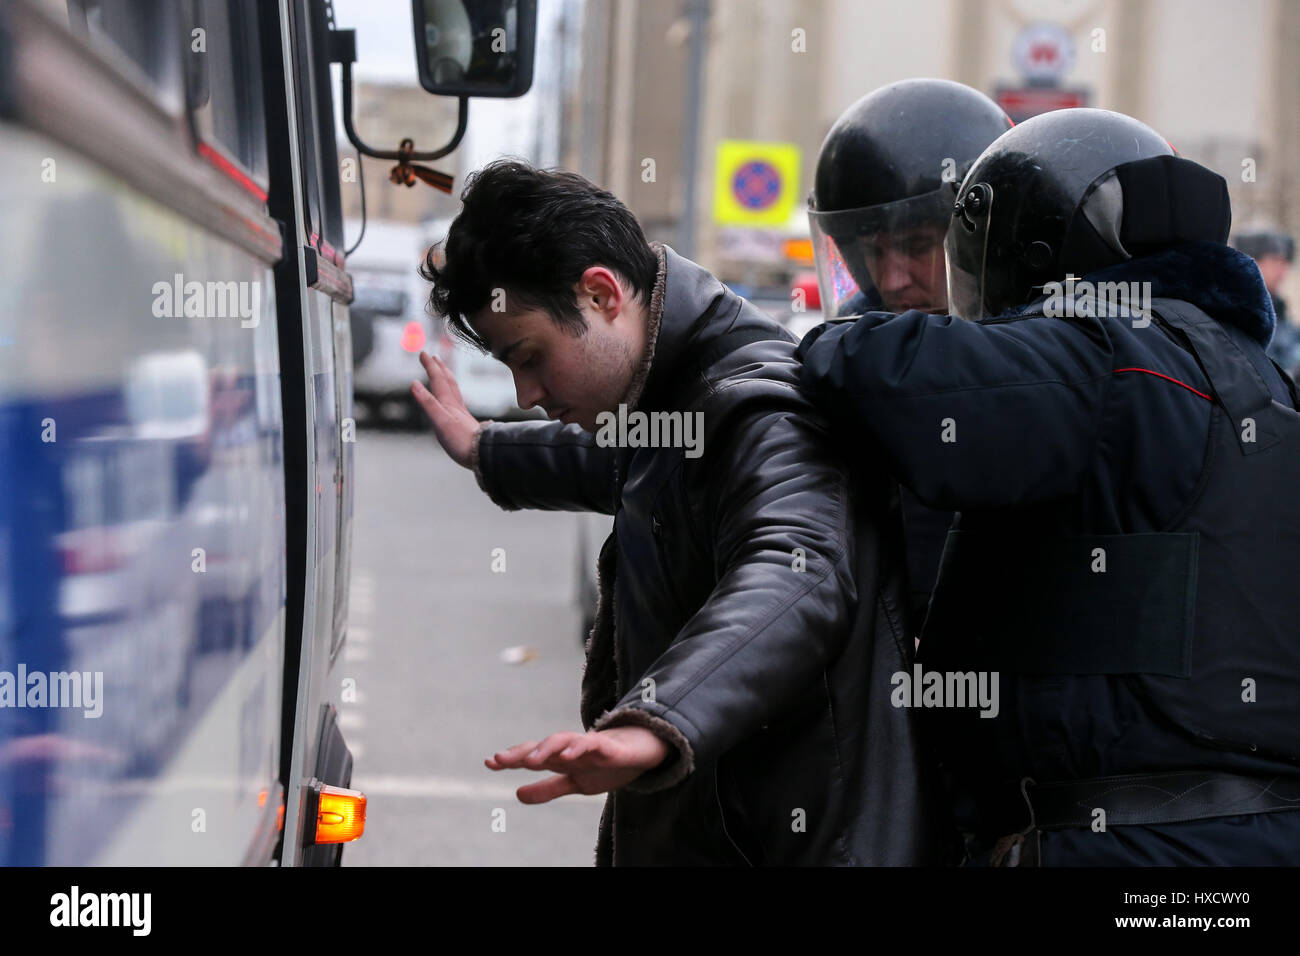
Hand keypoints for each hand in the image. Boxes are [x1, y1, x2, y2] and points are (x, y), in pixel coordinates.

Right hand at [411, 351, 481, 468]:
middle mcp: (455, 405)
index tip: (423, 353)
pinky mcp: (463, 422)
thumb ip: (428, 403)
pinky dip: (451, 394)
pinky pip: (456, 401)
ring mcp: (460, 413)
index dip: (430, 366)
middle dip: (439, 368)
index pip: (438, 380)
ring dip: (446, 378)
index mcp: (448, 403)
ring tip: (443, 372)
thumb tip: (414, 383)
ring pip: (453, 390)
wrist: (482, 454)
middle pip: (448, 381)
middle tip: (433, 357)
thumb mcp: (440, 421)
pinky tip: (452, 400)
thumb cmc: (461, 441)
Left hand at [486, 726, 670, 803]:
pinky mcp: (610, 746)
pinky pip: (592, 743)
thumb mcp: (576, 783)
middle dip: (521, 752)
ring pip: (564, 740)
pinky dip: (579, 747)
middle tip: (499, 760)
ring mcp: (589, 744)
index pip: (533, 755)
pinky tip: (567, 755)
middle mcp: (571, 748)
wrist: (645, 752)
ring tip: (529, 761)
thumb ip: (547, 789)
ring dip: (545, 748)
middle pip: (542, 746)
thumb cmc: (607, 764)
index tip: (489, 763)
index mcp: (561, 757)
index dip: (512, 758)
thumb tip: (516, 794)